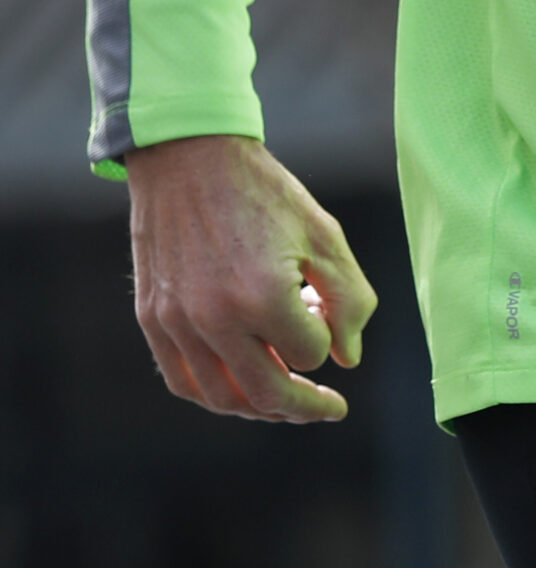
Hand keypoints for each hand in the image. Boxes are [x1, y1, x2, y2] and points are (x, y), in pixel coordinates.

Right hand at [127, 134, 377, 422]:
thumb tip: (347, 360)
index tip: (324, 311)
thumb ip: (350, 300)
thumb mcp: (323, 235)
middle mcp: (216, 318)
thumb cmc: (263, 193)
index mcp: (264, 295)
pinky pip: (183, 380)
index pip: (310, 352)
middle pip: (268, 393)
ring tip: (286, 402)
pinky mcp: (153, 319)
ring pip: (222, 398)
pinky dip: (214, 395)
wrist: (189, 158)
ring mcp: (178, 322)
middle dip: (305, 406)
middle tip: (329, 407)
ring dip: (260, 409)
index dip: (326, 336)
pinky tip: (239, 388)